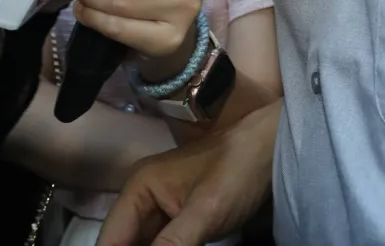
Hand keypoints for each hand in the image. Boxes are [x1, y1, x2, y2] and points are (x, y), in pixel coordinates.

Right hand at [98, 99, 279, 245]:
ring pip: (144, 244)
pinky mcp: (181, 219)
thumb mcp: (204, 213)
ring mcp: (162, 208)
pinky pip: (164, 244)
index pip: (110, 240)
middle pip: (125, 243)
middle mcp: (142, 198)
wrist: (274, 148)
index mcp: (138, 188)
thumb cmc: (239, 172)